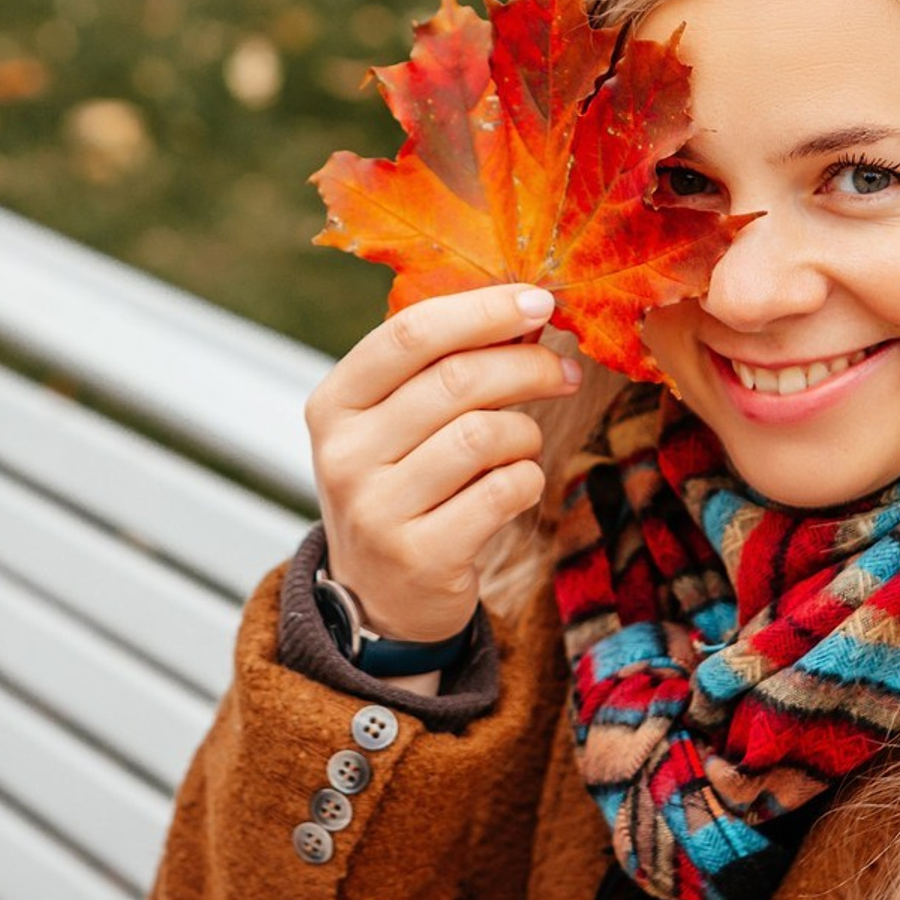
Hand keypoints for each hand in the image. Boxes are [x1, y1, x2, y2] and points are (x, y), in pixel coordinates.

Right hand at [304, 284, 580, 644]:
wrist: (379, 597)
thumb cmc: (402, 486)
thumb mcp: (395, 424)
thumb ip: (442, 369)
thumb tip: (525, 312)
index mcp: (335, 402)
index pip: (412, 333)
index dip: (484, 310)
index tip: (539, 302)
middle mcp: (345, 453)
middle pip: (457, 380)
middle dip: (528, 366)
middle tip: (563, 372)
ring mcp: (376, 509)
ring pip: (484, 435)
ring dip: (525, 431)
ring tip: (525, 442)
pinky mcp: (420, 555)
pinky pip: (502, 491)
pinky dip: (528, 478)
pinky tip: (518, 483)